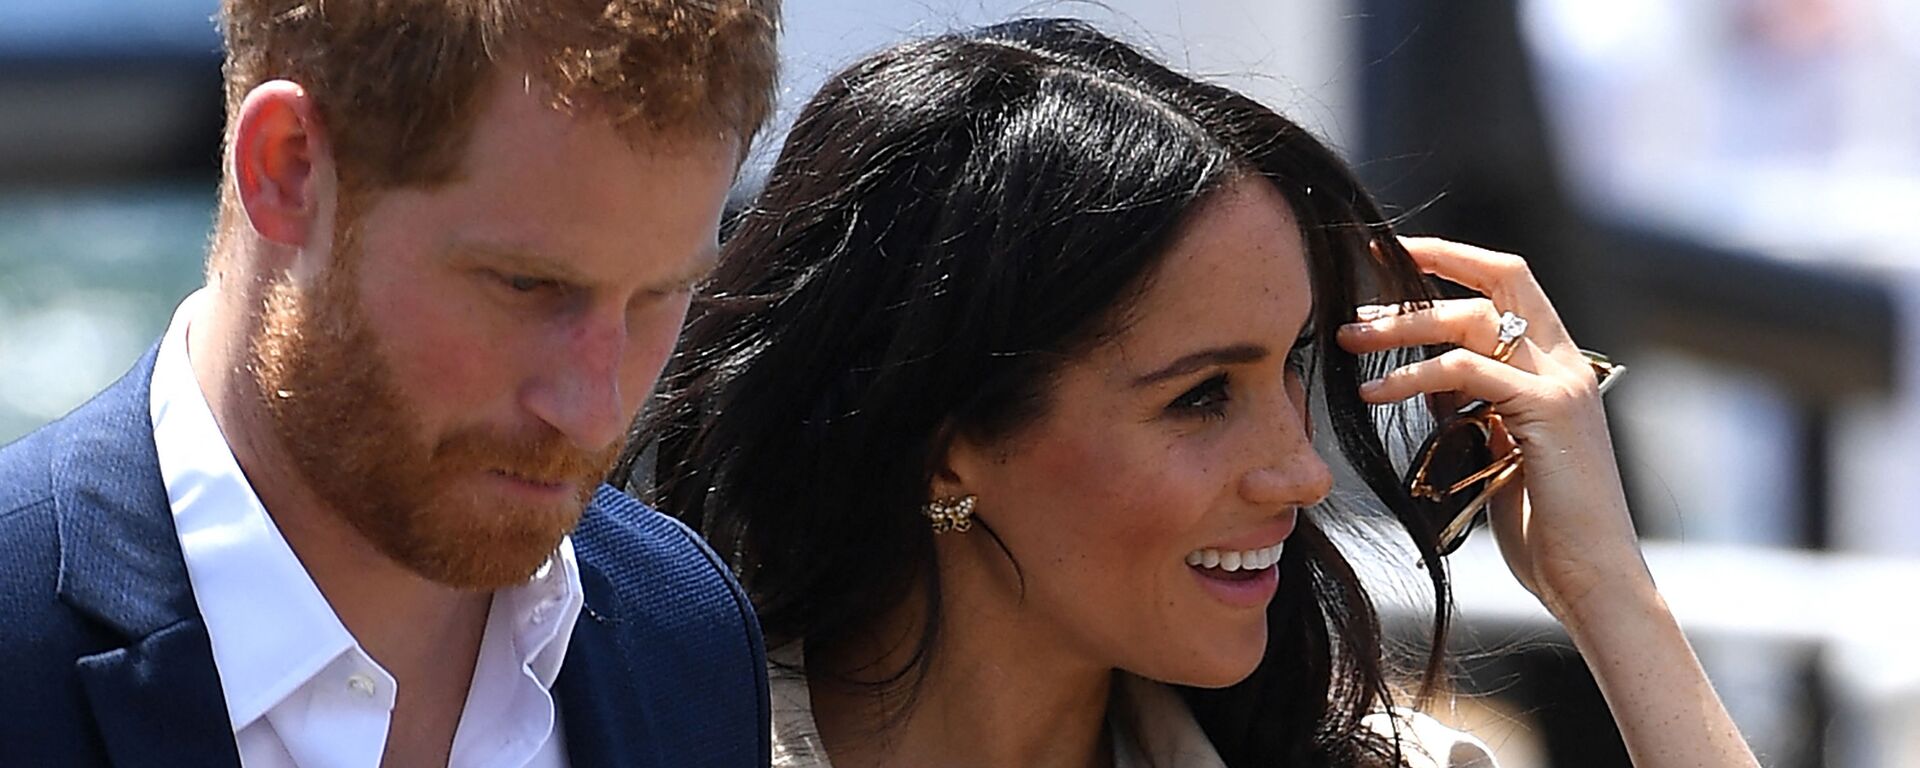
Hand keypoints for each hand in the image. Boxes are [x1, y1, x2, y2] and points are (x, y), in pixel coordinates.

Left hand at [1336, 237, 1650, 624]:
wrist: (1591, 579)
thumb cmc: (1542, 526)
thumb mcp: (1495, 449)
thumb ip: (1471, 405)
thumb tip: (1424, 376)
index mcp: (1558, 366)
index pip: (1508, 281)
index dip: (1451, 257)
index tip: (1390, 254)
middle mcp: (1567, 364)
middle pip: (1492, 284)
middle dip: (1419, 279)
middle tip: (1352, 295)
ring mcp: (1562, 384)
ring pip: (1472, 321)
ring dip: (1401, 326)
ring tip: (1348, 341)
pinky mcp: (1548, 411)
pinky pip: (1468, 372)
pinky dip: (1414, 374)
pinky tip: (1374, 392)